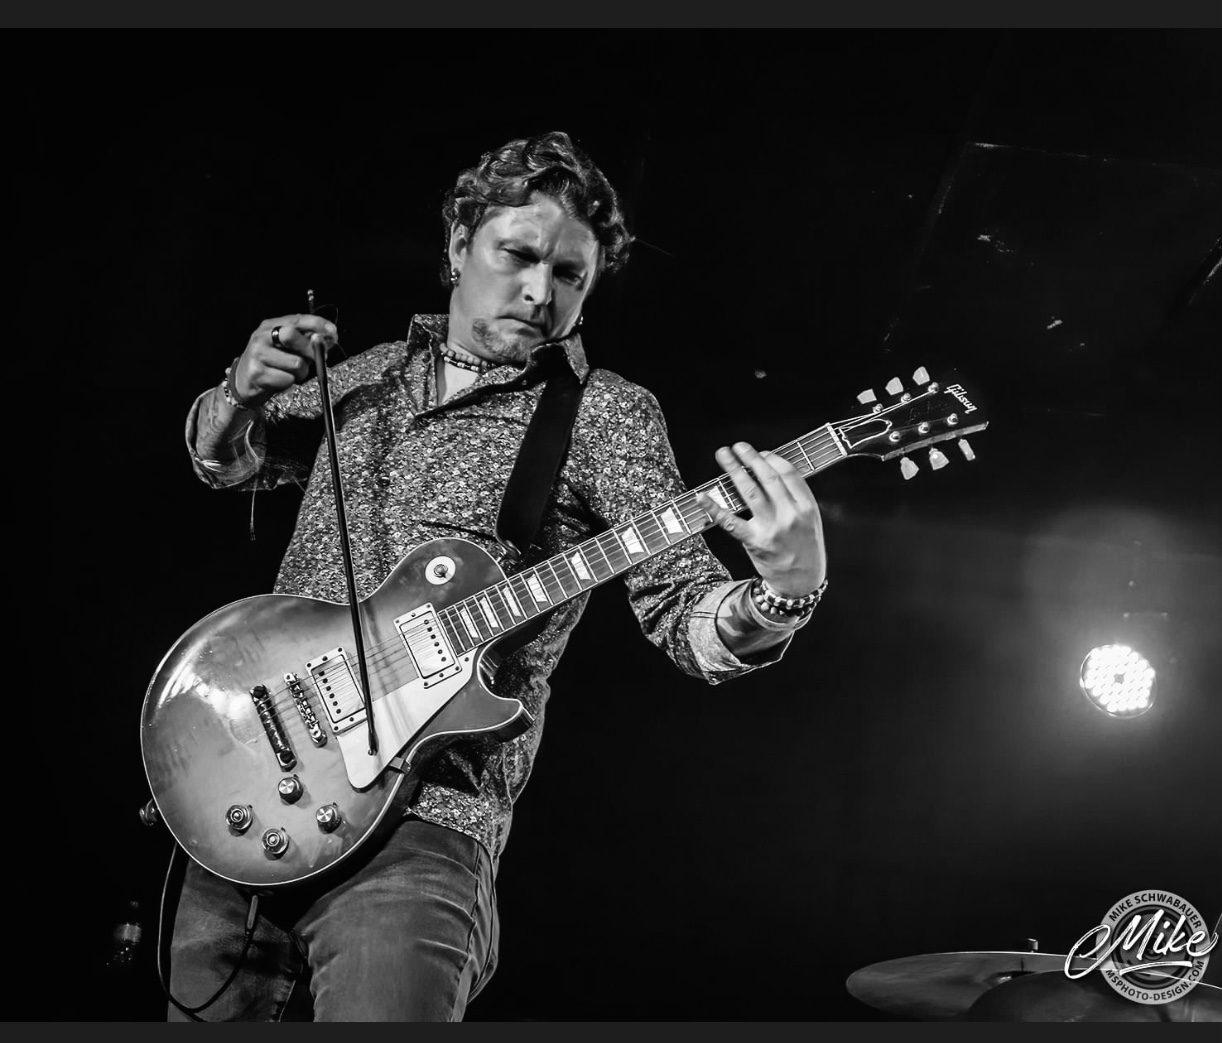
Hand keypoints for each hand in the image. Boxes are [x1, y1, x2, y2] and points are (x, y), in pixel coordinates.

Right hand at [230, 314, 338, 406]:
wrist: (243, 382)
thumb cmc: (270, 363)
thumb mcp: (286, 347)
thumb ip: (305, 341)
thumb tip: (330, 338)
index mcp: (270, 326)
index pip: (297, 319)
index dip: (317, 324)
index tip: (332, 332)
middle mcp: (262, 337)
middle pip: (293, 336)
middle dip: (310, 349)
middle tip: (315, 359)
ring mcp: (258, 355)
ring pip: (296, 363)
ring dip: (300, 372)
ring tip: (290, 372)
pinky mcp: (258, 373)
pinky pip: (288, 379)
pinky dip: (290, 382)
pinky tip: (280, 380)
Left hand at [697, 442, 826, 596]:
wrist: (801, 584)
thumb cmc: (805, 549)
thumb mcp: (811, 520)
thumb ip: (796, 497)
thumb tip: (771, 470)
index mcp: (806, 507)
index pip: (788, 473)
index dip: (772, 459)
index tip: (761, 452)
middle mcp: (790, 515)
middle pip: (767, 477)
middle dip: (750, 457)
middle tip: (738, 446)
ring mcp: (771, 528)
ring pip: (749, 492)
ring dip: (734, 470)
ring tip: (724, 455)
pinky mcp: (753, 542)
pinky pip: (730, 522)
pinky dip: (714, 508)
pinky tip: (703, 496)